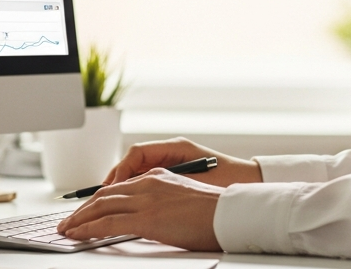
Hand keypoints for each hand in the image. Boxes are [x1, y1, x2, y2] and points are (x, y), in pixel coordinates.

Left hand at [59, 168, 223, 250]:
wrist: (230, 214)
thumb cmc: (214, 213)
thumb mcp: (183, 201)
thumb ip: (162, 204)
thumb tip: (150, 219)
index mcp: (157, 176)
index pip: (118, 188)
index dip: (98, 200)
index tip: (85, 211)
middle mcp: (148, 182)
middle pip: (104, 195)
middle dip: (82, 209)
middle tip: (68, 221)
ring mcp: (146, 199)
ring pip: (101, 206)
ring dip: (79, 219)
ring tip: (66, 229)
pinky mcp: (147, 218)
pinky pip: (108, 222)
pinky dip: (88, 228)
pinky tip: (77, 234)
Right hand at [103, 137, 262, 187]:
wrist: (248, 181)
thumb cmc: (226, 178)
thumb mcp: (193, 180)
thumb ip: (165, 181)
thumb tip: (138, 188)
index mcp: (175, 147)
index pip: (137, 153)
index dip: (121, 170)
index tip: (112, 187)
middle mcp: (171, 150)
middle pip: (133, 161)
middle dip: (116, 178)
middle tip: (102, 195)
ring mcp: (172, 160)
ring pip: (138, 171)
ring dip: (123, 185)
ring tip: (110, 200)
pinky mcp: (174, 172)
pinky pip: (147, 178)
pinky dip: (135, 189)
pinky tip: (130, 203)